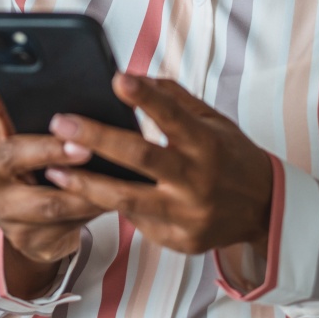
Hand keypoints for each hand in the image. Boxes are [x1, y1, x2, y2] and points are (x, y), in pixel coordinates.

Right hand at [0, 74, 104, 297]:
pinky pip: (66, 228)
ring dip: (86, 190)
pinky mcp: (27, 241)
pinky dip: (93, 212)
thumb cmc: (42, 169)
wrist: (35, 229)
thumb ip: (35, 112)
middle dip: (54, 150)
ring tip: (118, 177)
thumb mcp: (32, 138)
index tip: (6, 77)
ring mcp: (5, 213)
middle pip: (17, 156)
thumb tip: (77, 78)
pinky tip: (117, 202)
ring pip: (50, 203)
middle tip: (86, 146)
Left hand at [45, 74, 273, 255]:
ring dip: (86, 184)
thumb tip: (133, 77)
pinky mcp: (180, 240)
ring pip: (128, 199)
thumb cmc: (231, 154)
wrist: (264, 208)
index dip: (144, 97)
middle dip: (96, 139)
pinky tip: (87, 195)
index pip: (172, 115)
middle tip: (60, 123)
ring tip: (54, 171)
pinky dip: (113, 206)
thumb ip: (173, 98)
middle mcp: (197, 180)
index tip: (116, 79)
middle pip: (140, 158)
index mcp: (207, 143)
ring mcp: (188, 214)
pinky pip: (138, 222)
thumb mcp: (212, 120)